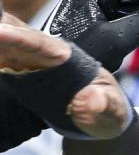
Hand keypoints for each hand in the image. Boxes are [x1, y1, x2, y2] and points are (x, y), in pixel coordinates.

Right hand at [0, 21, 131, 139]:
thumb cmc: (106, 110)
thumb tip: (90, 100)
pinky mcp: (11, 71)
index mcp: (64, 57)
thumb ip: (104, 106)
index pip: (39, 44)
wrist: (97, 117)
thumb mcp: (112, 113)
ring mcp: (22, 62)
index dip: (18, 38)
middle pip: (9, 36)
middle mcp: (39, 53)